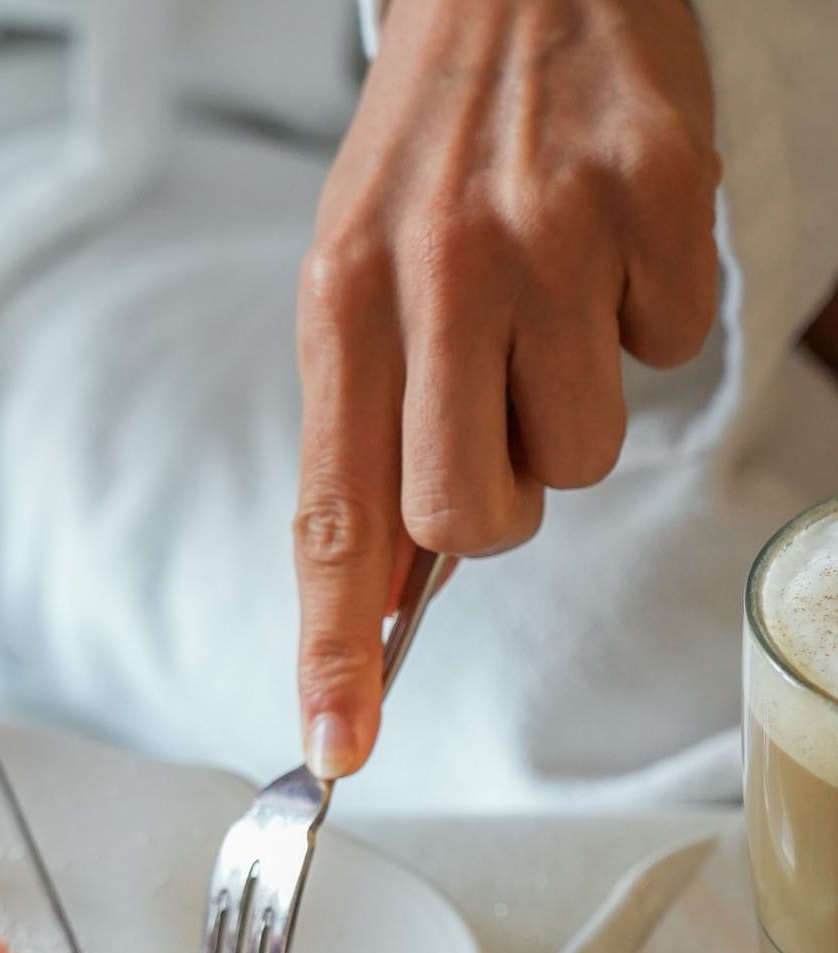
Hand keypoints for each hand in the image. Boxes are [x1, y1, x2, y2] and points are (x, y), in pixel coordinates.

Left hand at [293, 0, 718, 776]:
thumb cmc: (424, 156)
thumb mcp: (350, 277)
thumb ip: (364, 427)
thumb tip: (383, 587)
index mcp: (340, 305)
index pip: (334, 514)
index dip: (337, 643)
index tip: (340, 742)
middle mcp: (440, 278)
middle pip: (475, 519)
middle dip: (490, 505)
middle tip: (487, 410)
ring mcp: (557, 241)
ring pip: (581, 455)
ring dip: (567, 409)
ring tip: (544, 304)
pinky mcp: (664, 204)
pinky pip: (671, 352)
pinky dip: (643, 323)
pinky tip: (604, 251)